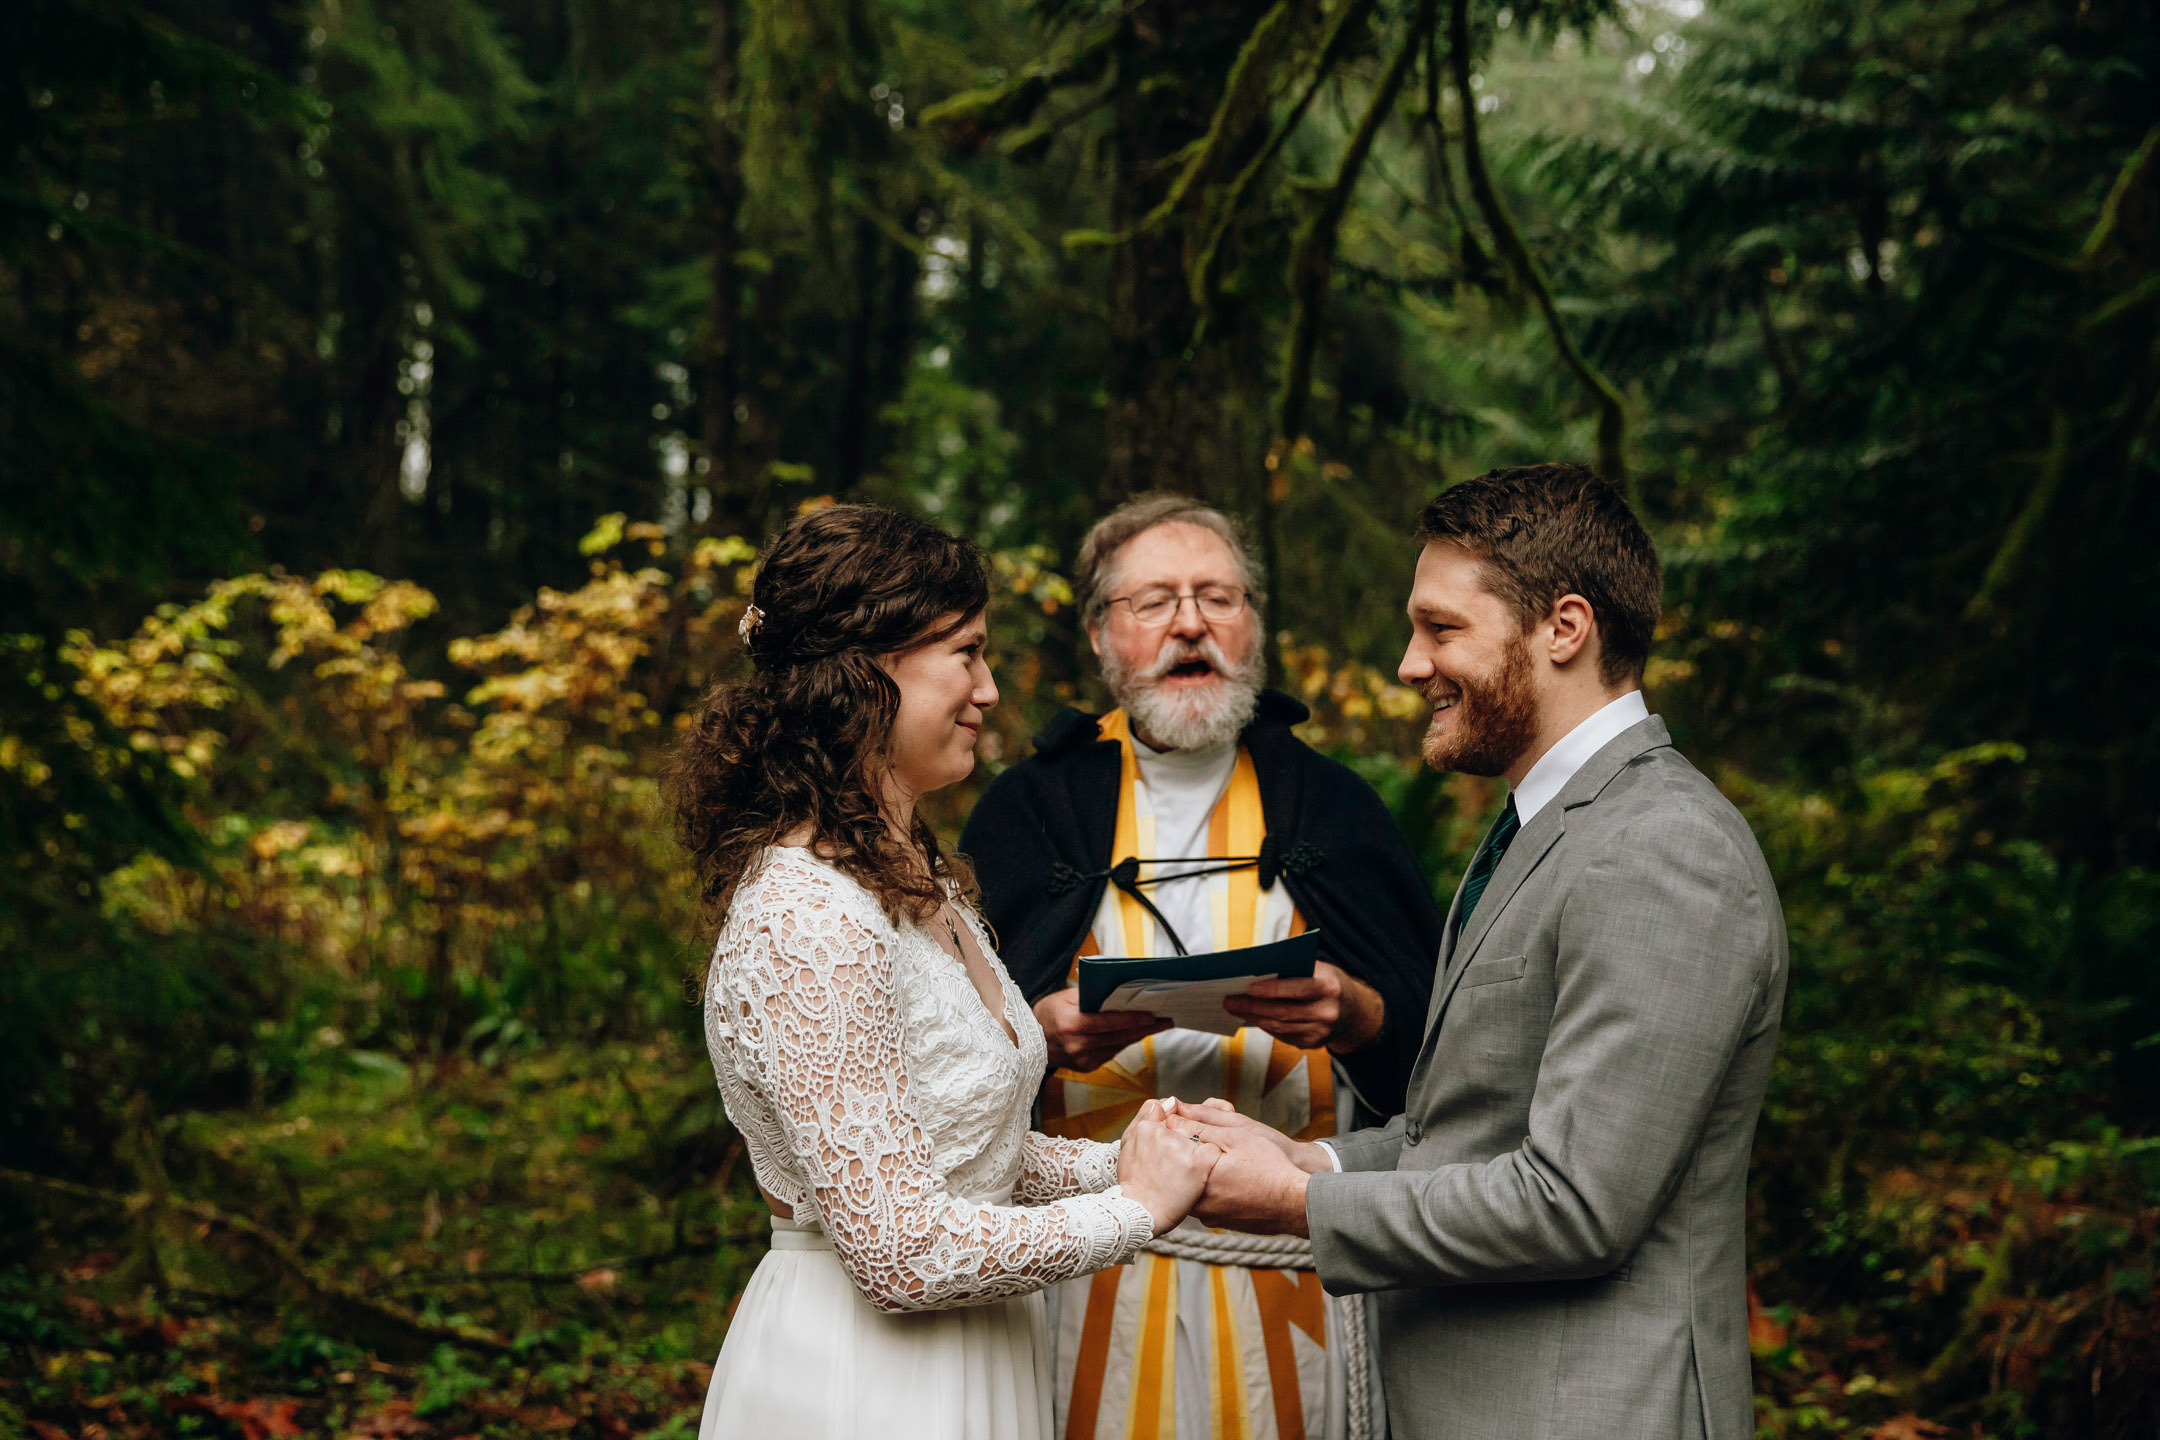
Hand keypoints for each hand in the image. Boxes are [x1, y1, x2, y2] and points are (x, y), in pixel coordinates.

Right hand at [1034, 986, 1168, 1072]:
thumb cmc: (1048, 1013)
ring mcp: (1082, 1059)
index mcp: (1071, 1025)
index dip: (1132, 1020)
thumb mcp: (1065, 997)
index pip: (1108, 1023)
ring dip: (1139, 1035)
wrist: (1029, 1041)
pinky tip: (1136, 1033)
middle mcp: (1078, 1046)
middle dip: (1145, 1028)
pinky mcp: (1087, 1067)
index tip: (1152, 1015)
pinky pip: (1112, 1052)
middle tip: (1166, 1019)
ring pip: (1118, 1046)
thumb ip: (1091, 996)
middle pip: (1119, 1036)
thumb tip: (1120, 992)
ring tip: (1158, 1024)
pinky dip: (1124, 1042)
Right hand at [1116, 1115, 1220, 1233]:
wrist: (1141, 1212)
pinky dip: (1209, 1163)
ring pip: (1201, 1138)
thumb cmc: (1134, 1181)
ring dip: (1197, 1152)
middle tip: (1175, 1162)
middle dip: (1187, 1139)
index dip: (1175, 1127)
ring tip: (1183, 1172)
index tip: (1171, 1144)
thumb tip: (1166, 1101)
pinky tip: (1197, 1175)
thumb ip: (1145, 1117)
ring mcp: (1182, 1147)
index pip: (1171, 1112)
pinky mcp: (1198, 1162)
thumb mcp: (1129, 1143)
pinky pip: (1213, 1152)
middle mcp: (1164, 1133)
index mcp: (1147, 1127)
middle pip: (1187, 1126)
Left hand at [1160, 1105, 1313, 1235]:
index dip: (1179, 1142)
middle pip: (1182, 1177)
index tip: (1189, 1135)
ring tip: (1222, 1164)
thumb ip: (1199, 1128)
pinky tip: (1232, 1181)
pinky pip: (1210, 1204)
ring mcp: (1211, 1218)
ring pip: (1195, 1191)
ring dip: (1202, 1178)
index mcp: (1198, 1180)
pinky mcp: (1224, 1224)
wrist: (1296, 1203)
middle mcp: (1199, 1204)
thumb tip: (1171, 1121)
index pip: (1174, 1159)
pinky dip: (1216, 1192)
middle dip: (1190, 1162)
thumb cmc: (1269, 1167)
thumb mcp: (1235, 1137)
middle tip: (1209, 1149)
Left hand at [1221, 961, 1382, 1051]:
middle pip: (1284, 1012)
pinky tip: (1252, 1017)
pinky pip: (1283, 1035)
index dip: (1272, 989)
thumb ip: (1294, 970)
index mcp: (1329, 988)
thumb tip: (1258, 971)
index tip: (1248, 987)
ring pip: (1280, 1026)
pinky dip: (1265, 1025)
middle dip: (1253, 1007)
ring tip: (1235, 1008)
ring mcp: (1320, 1032)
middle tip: (1230, 1000)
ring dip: (1254, 1018)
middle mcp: (1327, 1013)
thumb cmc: (1330, 983)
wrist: (1355, 1012)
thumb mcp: (1320, 969)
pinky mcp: (1313, 1044)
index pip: (1297, 989)